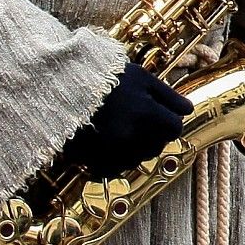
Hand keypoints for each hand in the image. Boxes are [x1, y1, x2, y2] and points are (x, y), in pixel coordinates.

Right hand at [58, 62, 190, 176]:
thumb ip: (167, 95)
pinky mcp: (94, 160)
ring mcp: (111, 150)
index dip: (170, 121)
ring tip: (121, 127)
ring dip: (135, 147)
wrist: (57, 85)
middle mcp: (130, 135)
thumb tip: (187, 110)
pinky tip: (108, 143)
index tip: (161, 115)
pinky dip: (116, 160)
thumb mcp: (138, 76)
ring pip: (138, 159)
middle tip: (137, 118)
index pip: (174, 128)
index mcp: (144, 111)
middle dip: (153, 135)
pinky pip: (116, 169)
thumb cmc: (100, 75)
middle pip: (157, 145)